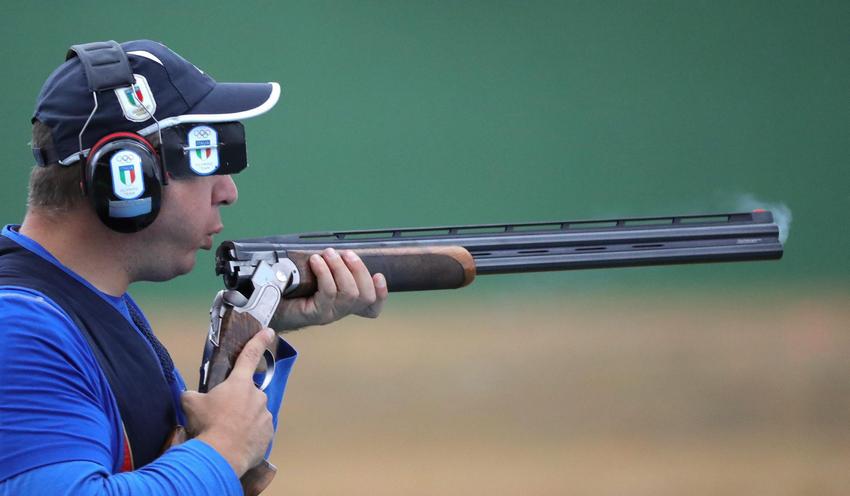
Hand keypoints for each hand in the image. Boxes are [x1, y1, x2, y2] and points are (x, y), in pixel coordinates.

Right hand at [181, 328, 274, 476]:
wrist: (221, 455)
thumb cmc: (208, 424)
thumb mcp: (191, 404)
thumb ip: (192, 395)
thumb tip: (188, 395)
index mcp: (239, 383)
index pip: (250, 355)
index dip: (259, 341)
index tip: (269, 332)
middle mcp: (257, 396)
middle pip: (247, 393)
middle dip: (236, 402)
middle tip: (221, 417)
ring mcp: (264, 415)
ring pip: (253, 413)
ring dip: (242, 420)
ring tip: (227, 434)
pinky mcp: (268, 433)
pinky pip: (258, 430)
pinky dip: (249, 435)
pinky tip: (236, 443)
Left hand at [271, 248, 387, 330]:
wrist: (264, 306)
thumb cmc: (288, 288)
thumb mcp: (312, 275)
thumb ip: (327, 267)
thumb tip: (335, 249)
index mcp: (344, 302)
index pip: (372, 306)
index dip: (381, 293)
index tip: (379, 275)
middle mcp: (340, 310)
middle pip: (366, 296)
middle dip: (360, 270)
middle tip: (346, 253)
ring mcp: (329, 314)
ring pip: (350, 294)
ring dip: (341, 268)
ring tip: (329, 253)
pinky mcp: (315, 314)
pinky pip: (328, 293)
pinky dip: (325, 273)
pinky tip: (315, 261)